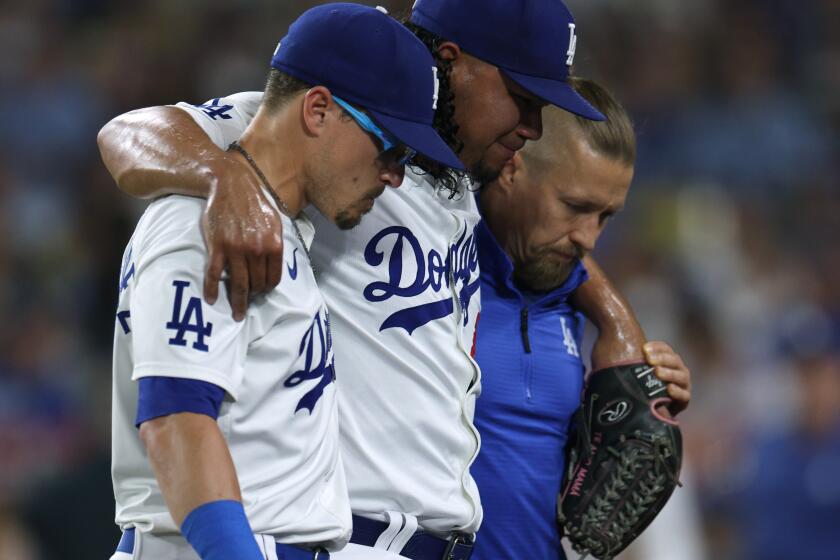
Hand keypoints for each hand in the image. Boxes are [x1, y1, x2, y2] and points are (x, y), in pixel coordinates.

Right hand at [202, 156, 283, 320]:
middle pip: (257, 284)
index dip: (267, 289)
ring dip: (237, 303)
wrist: (230, 184)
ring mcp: (237, 250)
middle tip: (248, 304)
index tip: (262, 293)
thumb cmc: (254, 202)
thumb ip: (277, 241)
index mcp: (274, 245)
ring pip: (239, 285)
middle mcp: (257, 250)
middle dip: (253, 297)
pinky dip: (213, 289)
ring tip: (236, 315)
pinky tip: (211, 300)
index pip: (273, 278)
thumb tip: (277, 261)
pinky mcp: (218, 247)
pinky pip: (215, 274)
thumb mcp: (275, 220)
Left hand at [643, 341, 691, 415]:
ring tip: (657, 372)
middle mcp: (679, 369)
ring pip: (681, 376)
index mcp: (669, 360)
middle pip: (674, 360)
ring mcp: (684, 383)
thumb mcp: (642, 373)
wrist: (658, 408)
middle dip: (662, 358)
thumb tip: (616, 352)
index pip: (665, 349)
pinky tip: (670, 389)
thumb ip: (636, 362)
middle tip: (649, 359)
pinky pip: (684, 395)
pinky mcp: (685, 399)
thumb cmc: (647, 386)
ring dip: (669, 373)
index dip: (656, 347)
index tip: (644, 348)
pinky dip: (678, 392)